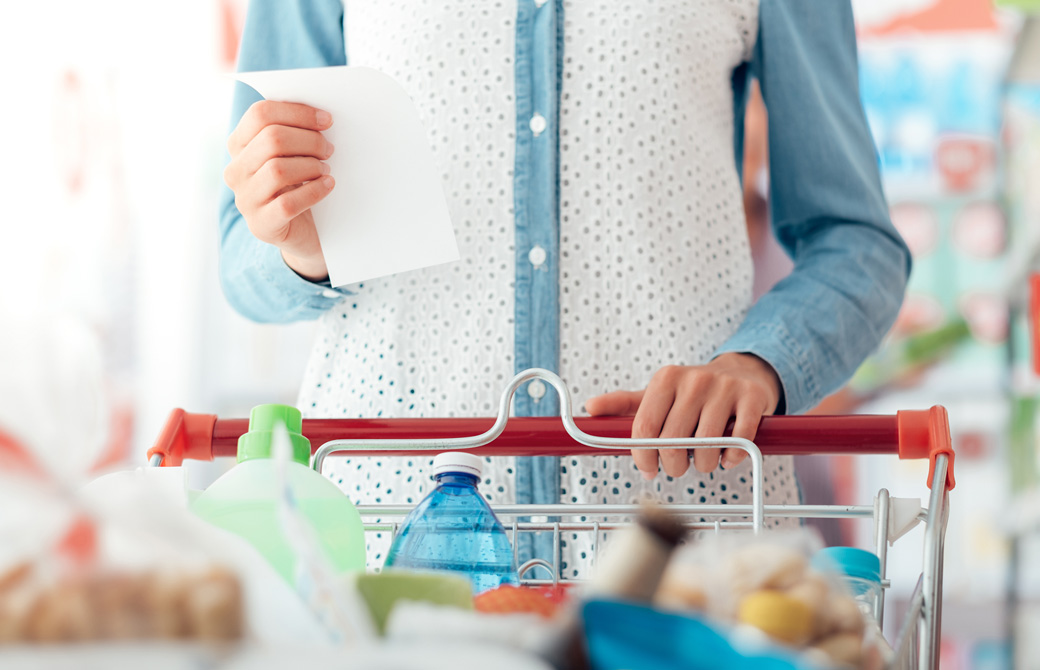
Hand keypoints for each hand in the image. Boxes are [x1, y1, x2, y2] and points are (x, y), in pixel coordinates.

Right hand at [223, 100, 335, 280]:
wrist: (298, 231)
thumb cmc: (295, 185)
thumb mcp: (288, 155)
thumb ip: (292, 132)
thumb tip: (319, 116)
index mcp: (238, 146)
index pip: (260, 114)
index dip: (297, 113)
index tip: (326, 120)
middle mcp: (235, 171)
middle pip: (272, 139)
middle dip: (309, 140)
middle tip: (329, 149)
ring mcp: (245, 200)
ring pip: (278, 170)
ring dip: (311, 165)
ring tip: (326, 169)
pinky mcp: (262, 225)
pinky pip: (288, 203)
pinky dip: (314, 191)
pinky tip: (328, 185)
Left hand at [584, 353, 781, 478]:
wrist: (741, 374)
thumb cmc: (692, 393)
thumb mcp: (657, 394)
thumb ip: (624, 404)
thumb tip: (590, 408)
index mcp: (666, 379)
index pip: (645, 428)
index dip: (644, 456)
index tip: (648, 469)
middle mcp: (695, 380)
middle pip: (673, 441)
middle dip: (674, 465)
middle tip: (678, 466)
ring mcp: (725, 388)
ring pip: (706, 446)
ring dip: (703, 465)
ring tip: (703, 459)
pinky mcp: (752, 399)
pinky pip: (739, 442)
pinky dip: (731, 458)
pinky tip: (726, 455)